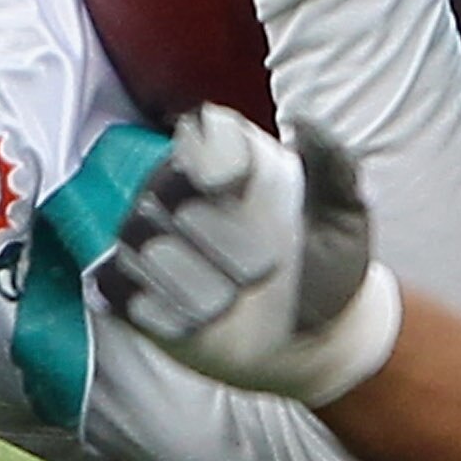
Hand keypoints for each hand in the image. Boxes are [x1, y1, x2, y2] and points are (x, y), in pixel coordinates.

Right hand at [97, 105, 404, 404]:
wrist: (311, 338)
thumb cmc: (330, 265)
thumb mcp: (346, 216)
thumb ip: (333, 167)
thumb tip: (303, 122)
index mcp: (239, 161)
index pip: (207, 133)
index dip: (212, 151)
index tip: (235, 180)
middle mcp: (188, 193)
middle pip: (166, 186)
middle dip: (208, 226)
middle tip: (261, 270)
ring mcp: (157, 241)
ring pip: (136, 235)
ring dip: (179, 270)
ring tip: (228, 304)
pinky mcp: (135, 290)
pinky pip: (115, 284)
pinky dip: (146, 301)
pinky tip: (191, 323)